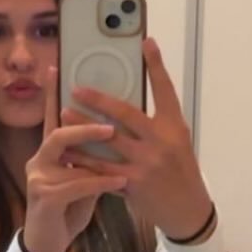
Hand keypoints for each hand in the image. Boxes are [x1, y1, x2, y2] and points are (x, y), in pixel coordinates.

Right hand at [23, 68, 128, 251]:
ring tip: (114, 138)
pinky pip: (76, 185)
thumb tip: (112, 131)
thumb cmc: (68, 208)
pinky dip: (100, 181)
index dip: (53, 94)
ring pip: (67, 156)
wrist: (48, 243)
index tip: (55, 68)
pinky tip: (119, 181)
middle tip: (110, 121)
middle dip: (85, 124)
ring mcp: (39, 179)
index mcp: (50, 154)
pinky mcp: (45, 199)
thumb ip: (89, 157)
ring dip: (93, 148)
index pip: (51, 119)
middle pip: (58, 133)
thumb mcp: (80, 179)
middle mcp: (40, 161)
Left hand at [69, 38, 213, 240]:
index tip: (146, 42)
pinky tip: (67, 150)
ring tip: (63, 113)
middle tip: (76, 88)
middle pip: (126, 113)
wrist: (188, 209)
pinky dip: (83, 158)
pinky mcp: (133, 183)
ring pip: (108, 140)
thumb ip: (155, 121)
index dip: (157, 65)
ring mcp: (147, 163)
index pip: (165, 90)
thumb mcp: (175, 140)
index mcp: (174, 126)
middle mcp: (162, 141)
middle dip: (99, 100)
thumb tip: (127, 98)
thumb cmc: (179, 169)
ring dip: (83, 126)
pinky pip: (102, 168)